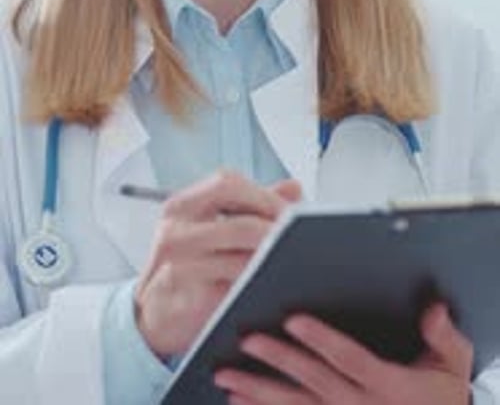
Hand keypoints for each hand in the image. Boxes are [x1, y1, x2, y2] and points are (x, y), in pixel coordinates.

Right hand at [134, 170, 301, 357]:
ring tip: (294, 259)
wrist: (153, 314)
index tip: (290, 210)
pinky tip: (274, 283)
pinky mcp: (191, 301)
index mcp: (181, 206)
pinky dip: (259, 285)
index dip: (263, 194)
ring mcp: (180, 268)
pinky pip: (236, 291)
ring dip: (272, 260)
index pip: (226, 183)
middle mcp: (176, 233)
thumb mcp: (208, 226)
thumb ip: (250, 205)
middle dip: (276, 230)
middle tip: (300, 238)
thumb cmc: (186, 264)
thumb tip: (294, 187)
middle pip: (240, 223)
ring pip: (242, 261)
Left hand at [214, 303, 472, 403]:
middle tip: (247, 340)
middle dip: (278, 360)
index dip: (321, 339)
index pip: (349, 359)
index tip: (294, 319)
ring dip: (259, 392)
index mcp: (389, 384)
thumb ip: (443, 335)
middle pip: (313, 381)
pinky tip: (239, 402)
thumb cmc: (442, 395)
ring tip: (227, 377)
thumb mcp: (453, 364)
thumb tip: (433, 309)